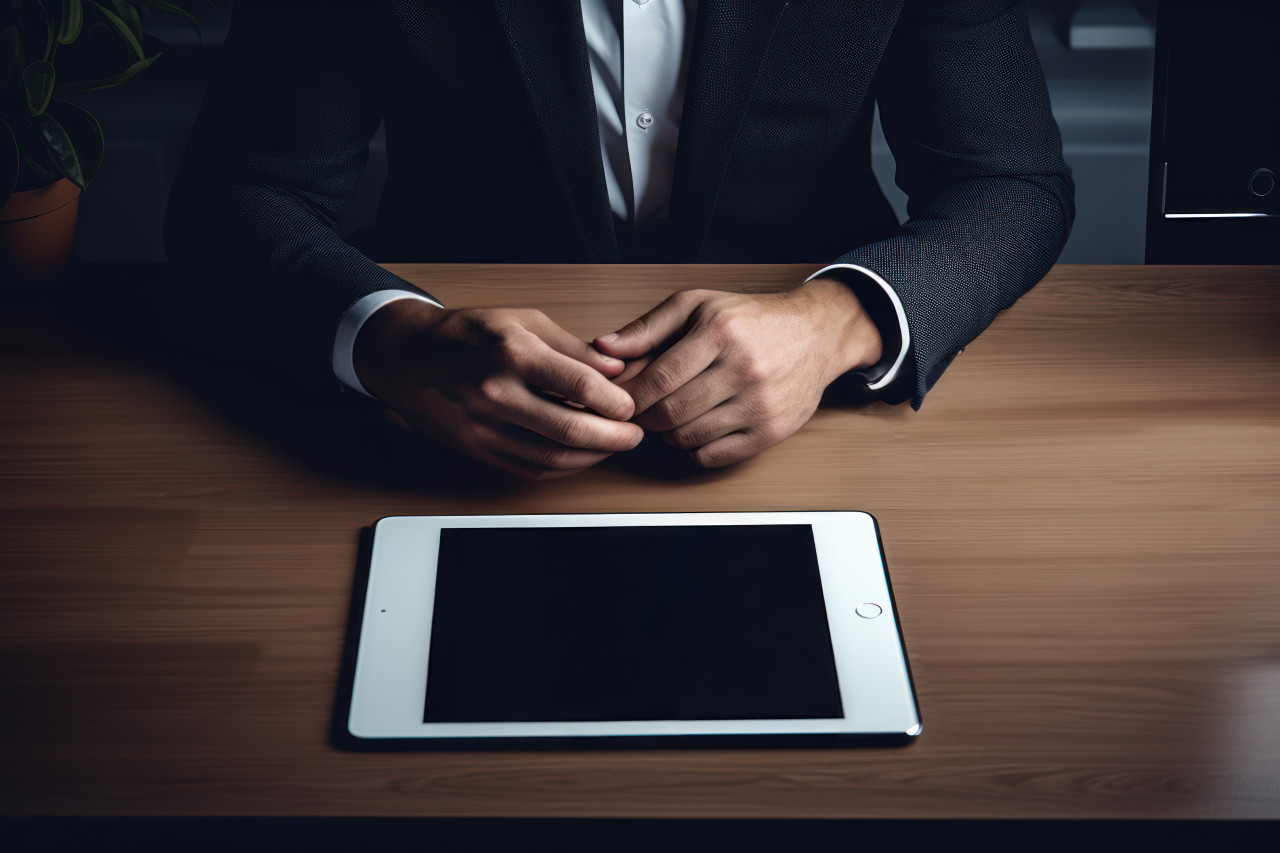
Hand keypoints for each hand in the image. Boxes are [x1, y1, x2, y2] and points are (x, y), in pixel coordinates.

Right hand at [355, 300, 642, 478]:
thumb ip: (572, 348)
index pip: (580, 387)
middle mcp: (496, 394)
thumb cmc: (466, 334)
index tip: (630, 405)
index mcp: (511, 353)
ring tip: (613, 446)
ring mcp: (484, 427)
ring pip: (553, 457)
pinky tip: (581, 455)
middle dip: (614, 438)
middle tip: (634, 435)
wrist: (407, 359)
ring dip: (592, 457)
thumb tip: (615, 372)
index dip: (615, 402)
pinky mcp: (479, 449)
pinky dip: (564, 467)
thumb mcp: (523, 321)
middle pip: (570, 431)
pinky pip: (531, 468)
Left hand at [594, 278, 882, 467]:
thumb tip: (604, 348)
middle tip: (639, 411)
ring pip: (689, 437)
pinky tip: (696, 428)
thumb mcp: (697, 306)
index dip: (631, 397)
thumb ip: (648, 327)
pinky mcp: (771, 431)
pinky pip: (714, 456)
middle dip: (645, 417)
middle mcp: (744, 369)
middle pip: (671, 413)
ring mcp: (761, 404)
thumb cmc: (750, 319)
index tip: (618, 400)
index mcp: (721, 332)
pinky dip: (694, 448)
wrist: (816, 334)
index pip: (660, 378)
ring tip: (669, 416)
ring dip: (668, 434)